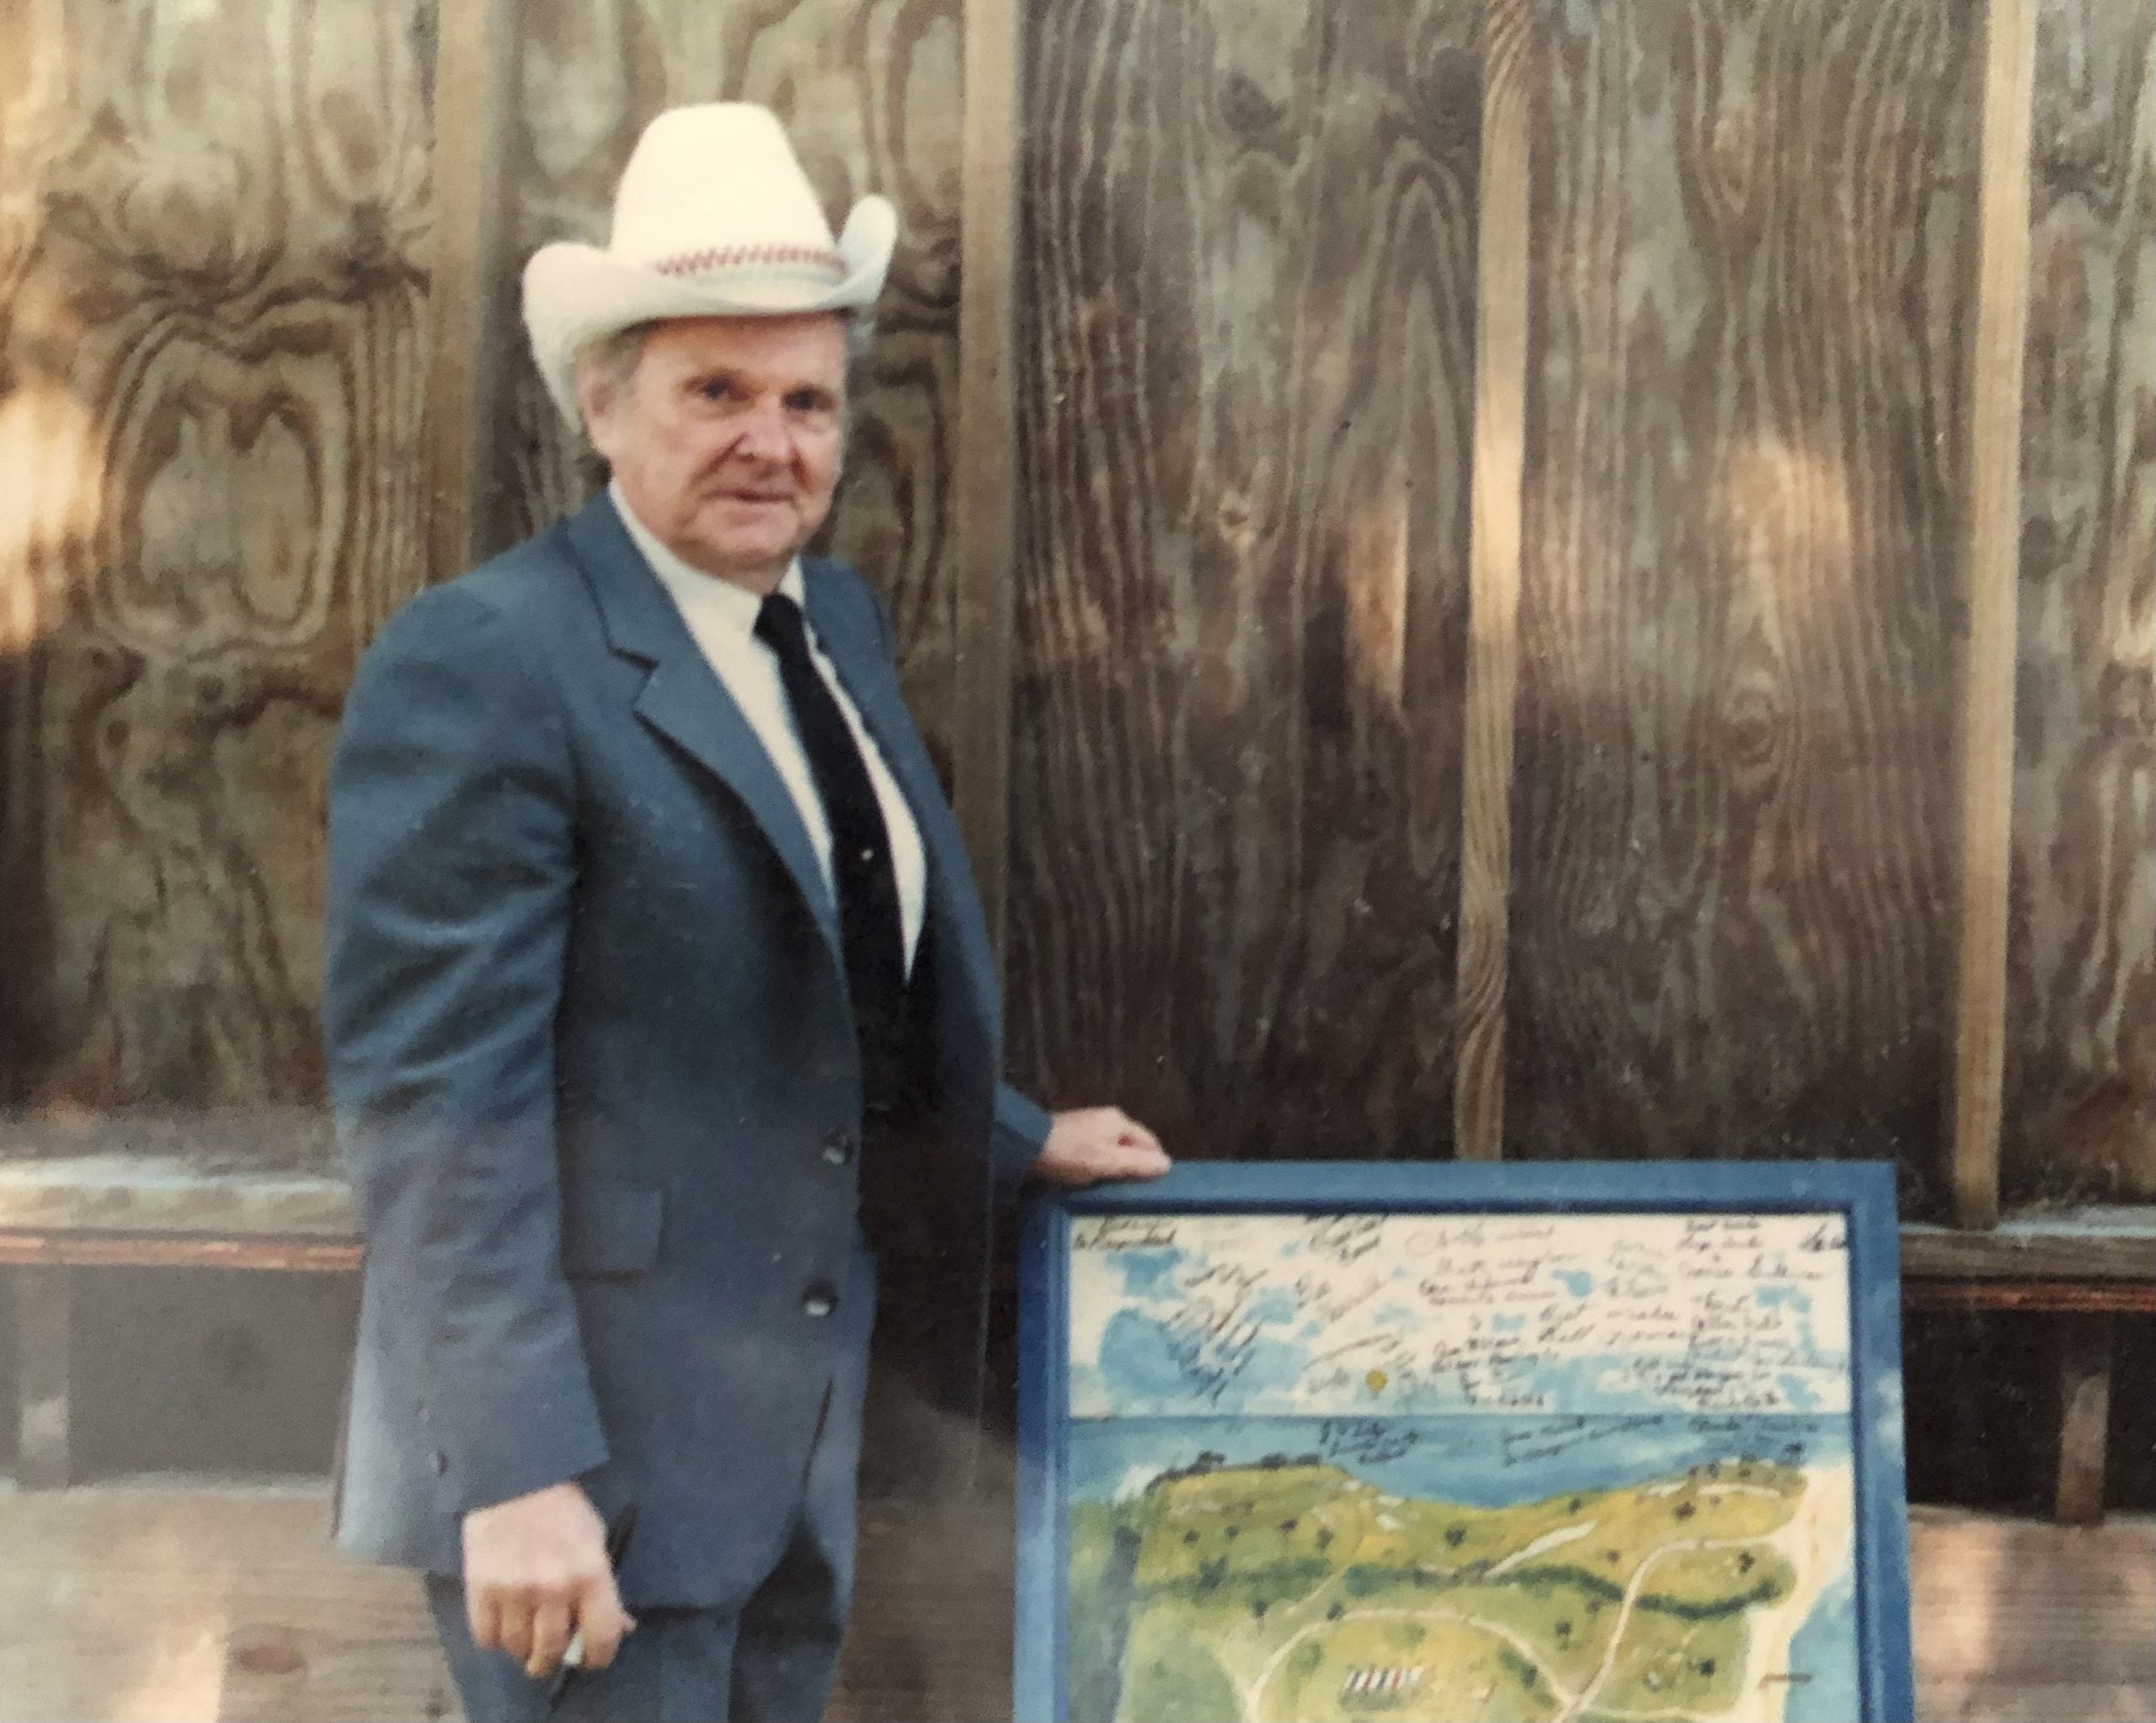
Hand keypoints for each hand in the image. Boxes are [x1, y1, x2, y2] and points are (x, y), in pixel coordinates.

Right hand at [461, 1481, 634, 1679]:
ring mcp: (515, 1592)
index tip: (591, 1658)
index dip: (598, 1657)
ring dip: (523, 1650)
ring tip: (526, 1637)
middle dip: (553, 1660)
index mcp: (590, 1575)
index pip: (601, 1638)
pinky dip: (495, 1639)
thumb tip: (621, 1628)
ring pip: (518, 1648)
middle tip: (551, 1655)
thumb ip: (605, 1588)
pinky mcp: (481, 1590)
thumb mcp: (596, 1542)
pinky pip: (487, 1637)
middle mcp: (554, 1589)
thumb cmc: (563, 1509)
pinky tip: (502, 1624)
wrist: (515, 1479)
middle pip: (553, 1651)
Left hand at [1032, 1106, 1171, 1187]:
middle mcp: (1107, 1120)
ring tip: (1118, 1191)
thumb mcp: (1106, 1162)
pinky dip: (1101, 1165)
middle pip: (1132, 1146)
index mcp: (1120, 1122)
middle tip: (1138, 1193)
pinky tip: (1096, 1180)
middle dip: (1137, 1167)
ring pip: (1114, 1150)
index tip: (1157, 1187)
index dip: (1155, 1163)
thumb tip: (1167, 1164)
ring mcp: (1089, 1126)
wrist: (1027, 1144)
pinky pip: (1098, 1152)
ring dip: (1118, 1168)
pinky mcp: (1074, 1136)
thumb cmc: (1070, 1154)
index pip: (1150, 1142)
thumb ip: (1136, 1164)